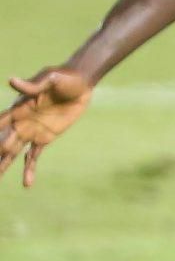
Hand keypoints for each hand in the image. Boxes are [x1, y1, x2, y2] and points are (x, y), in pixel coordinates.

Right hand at [2, 68, 92, 187]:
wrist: (81, 83)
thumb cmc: (64, 76)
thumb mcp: (50, 78)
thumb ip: (31, 84)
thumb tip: (11, 80)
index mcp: (18, 108)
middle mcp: (20, 122)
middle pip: (2, 141)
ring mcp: (31, 131)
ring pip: (13, 152)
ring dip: (4, 164)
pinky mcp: (45, 137)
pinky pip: (34, 155)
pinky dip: (29, 169)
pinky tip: (26, 184)